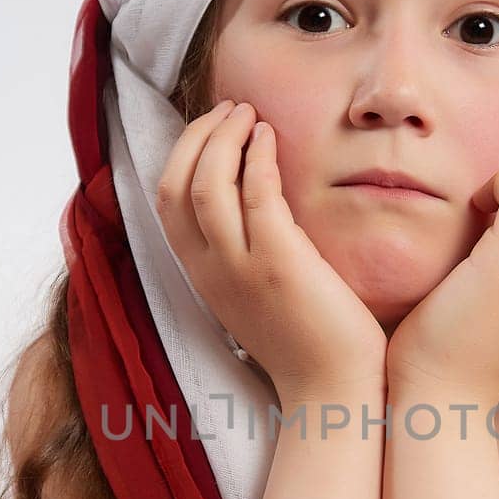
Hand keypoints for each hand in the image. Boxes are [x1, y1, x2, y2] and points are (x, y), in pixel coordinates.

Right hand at [155, 101, 387, 400]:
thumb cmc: (306, 340)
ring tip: (251, 114)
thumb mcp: (256, 293)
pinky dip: (258, 155)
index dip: (184, 153)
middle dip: (199, 135)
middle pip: (177, 183)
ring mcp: (240, 267)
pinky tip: (273, 138)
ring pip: (208, 182)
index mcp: (201, 276)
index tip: (213, 127)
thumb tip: (251, 202)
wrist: (331, 389)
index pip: (166, 200)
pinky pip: (256, 192)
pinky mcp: (279, 263)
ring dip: (225, 136)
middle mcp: (210, 270)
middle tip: (233, 108)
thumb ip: (243, 253)